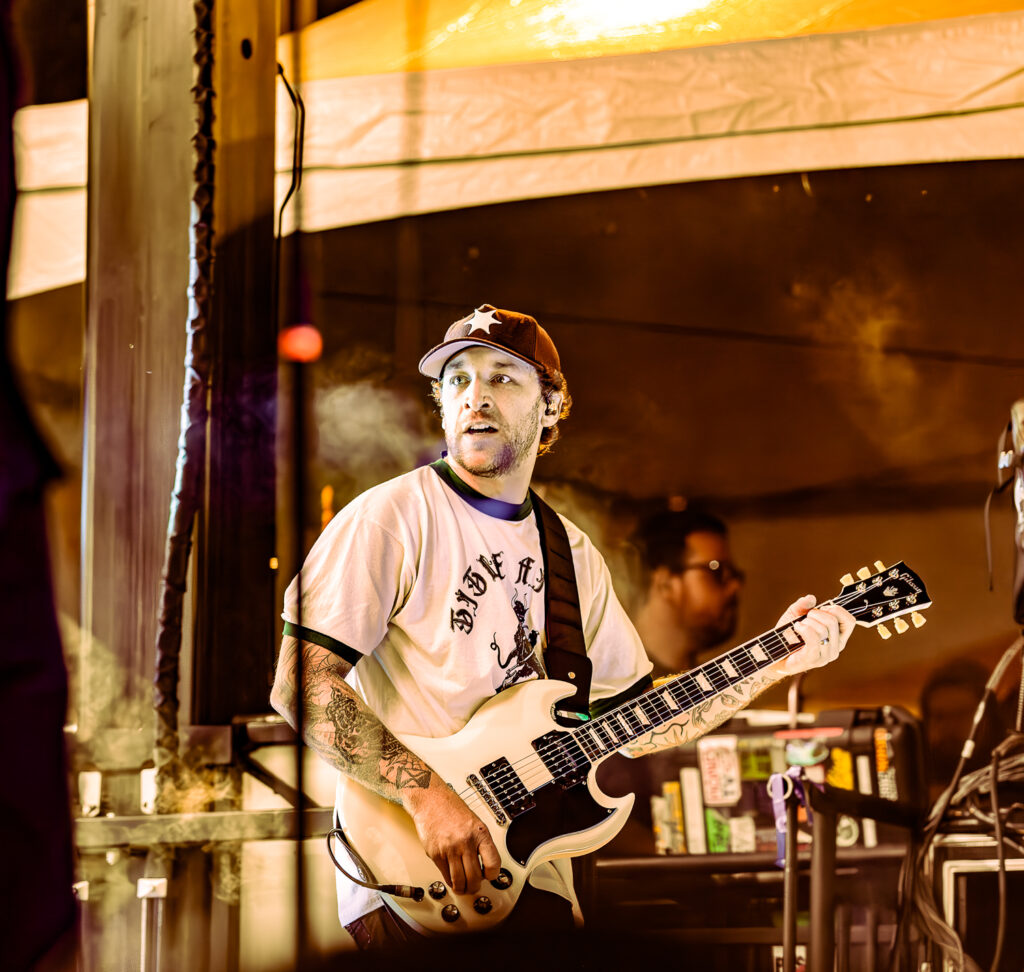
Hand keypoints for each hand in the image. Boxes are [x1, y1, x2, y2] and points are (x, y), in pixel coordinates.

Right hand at [402, 779, 500, 893]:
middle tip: (474, 886)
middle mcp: (466, 841)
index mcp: (480, 833)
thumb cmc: (452, 809)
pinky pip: (445, 875)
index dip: (493, 875)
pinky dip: (450, 881)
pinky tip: (452, 878)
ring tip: (463, 887)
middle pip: (475, 876)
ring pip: (459, 880)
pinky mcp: (436, 854)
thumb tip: (485, 865)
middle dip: (475, 886)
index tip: (489, 877)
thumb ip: (480, 842)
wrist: (431, 800)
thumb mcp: (474, 822)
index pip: (493, 863)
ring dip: (462, 888)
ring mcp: (450, 849)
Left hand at [774, 594, 854, 675]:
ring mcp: (825, 656)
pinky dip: (803, 628)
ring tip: (798, 626)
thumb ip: (803, 605)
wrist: (775, 654)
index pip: (849, 621)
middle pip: (832, 621)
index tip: (821, 609)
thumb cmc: (788, 635)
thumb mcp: (795, 615)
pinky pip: (814, 637)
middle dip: (815, 614)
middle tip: (805, 618)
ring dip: (807, 622)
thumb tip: (811, 598)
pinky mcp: (813, 659)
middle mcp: (836, 648)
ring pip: (822, 629)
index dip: (836, 610)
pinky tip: (796, 628)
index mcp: (838, 638)